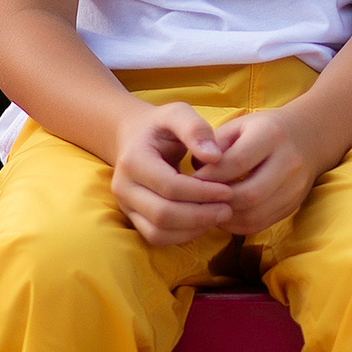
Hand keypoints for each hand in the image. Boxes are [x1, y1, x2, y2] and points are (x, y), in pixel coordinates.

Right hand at [108, 102, 235, 242]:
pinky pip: (157, 237)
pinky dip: (183, 236)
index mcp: (133, 160)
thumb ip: (195, 129)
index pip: (170, 186)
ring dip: (193, 229)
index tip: (228, 190)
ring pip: (158, 231)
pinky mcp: (133, 218)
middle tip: (228, 208)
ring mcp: (125, 205)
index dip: (202, 192)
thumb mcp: (177, 114)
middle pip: (163, 214)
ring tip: (219, 215)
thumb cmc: (161, 126)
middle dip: (200, 215)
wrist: (134, 137)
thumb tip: (215, 157)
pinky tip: (204, 222)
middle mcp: (123, 187)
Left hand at [199, 106, 329, 235]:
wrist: (306, 138)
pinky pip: (261, 223)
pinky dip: (237, 224)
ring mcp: (295, 187)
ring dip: (226, 216)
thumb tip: (193, 175)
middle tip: (196, 201)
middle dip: (217, 200)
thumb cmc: (260, 131)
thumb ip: (213, 146)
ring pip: (255, 214)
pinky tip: (223, 215)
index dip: (209, 176)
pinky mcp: (293, 205)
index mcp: (271, 135)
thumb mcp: (236, 127)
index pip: (237, 162)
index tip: (189, 181)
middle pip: (250, 193)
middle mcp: (289, 161)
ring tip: (207, 209)